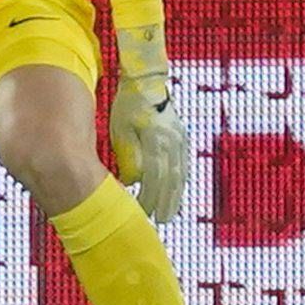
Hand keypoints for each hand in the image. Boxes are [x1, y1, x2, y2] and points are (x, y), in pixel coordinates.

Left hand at [109, 24, 186, 222]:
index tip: (143, 212)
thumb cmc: (127, 106)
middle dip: (165, 203)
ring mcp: (181, 140)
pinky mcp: (183, 138)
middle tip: (160, 221)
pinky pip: (183, 165)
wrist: (147, 83)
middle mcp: (173, 142)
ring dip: (175, 196)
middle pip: (170, 180)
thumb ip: (129, 154)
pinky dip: (180, 182)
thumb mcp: (120, 128)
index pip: (154, 176)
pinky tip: (177, 193)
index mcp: (156, 140)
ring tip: (169, 214)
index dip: (149, 197)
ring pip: (180, 175)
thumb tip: (133, 181)